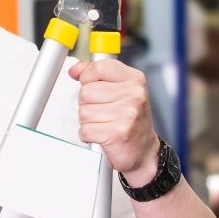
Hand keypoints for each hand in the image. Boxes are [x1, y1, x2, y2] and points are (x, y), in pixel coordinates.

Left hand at [68, 59, 159, 185]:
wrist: (143, 149)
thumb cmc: (129, 119)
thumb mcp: (119, 90)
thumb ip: (96, 76)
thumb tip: (75, 69)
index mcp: (134, 80)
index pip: (98, 68)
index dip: (88, 78)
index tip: (94, 86)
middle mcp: (134, 95)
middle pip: (86, 92)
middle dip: (87, 104)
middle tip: (104, 112)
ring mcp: (127, 114)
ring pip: (83, 112)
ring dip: (88, 121)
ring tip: (105, 123)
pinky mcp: (117, 133)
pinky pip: (85, 130)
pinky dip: (88, 135)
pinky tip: (103, 135)